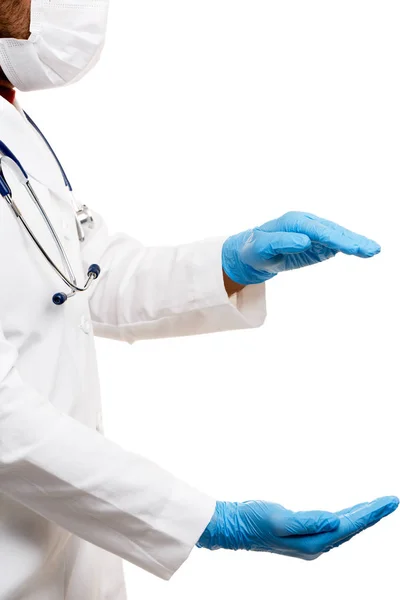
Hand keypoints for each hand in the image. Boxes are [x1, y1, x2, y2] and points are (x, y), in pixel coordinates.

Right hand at [197, 497, 397, 558]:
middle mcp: (315, 545)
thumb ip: (307, 522)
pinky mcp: (304, 533)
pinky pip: (334, 525)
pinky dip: (348, 517)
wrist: (235, 527)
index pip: (349, 527)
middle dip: (373, 514)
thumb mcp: (279, 520)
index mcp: (312, 544)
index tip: (389, 501)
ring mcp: (310, 540)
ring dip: (363, 516)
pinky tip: (353, 514)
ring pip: (345, 527)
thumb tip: (336, 522)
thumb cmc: (254, 521)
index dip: (371, 514)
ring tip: (380, 506)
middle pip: (352, 528)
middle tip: (392, 500)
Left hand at [222, 211, 380, 284]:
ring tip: (374, 250)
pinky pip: (336, 244)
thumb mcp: (261, 247)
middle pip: (334, 232)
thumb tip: (304, 240)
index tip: (350, 247)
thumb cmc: (254, 249)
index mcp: (295, 221)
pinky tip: (365, 251)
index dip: (336, 238)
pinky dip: (351, 247)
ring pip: (339, 237)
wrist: (252, 254)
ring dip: (357, 243)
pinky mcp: (318, 244)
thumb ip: (281, 242)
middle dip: (352, 241)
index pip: (319, 230)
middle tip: (371, 250)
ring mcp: (315, 233)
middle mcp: (308, 224)